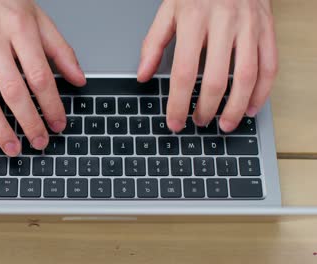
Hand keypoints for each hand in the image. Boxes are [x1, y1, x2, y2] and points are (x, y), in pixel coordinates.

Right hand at [0, 0, 85, 155]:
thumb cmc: (7, 6)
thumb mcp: (41, 21)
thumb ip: (62, 51)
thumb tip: (79, 80)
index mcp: (19, 30)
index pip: (39, 75)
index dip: (51, 104)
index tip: (59, 123)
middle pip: (12, 90)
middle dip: (28, 122)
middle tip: (39, 142)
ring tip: (13, 148)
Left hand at [138, 0, 277, 131]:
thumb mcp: (169, 10)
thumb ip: (153, 43)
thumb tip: (143, 74)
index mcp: (194, 20)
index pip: (184, 72)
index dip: (178, 103)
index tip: (174, 122)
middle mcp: (224, 23)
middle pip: (216, 79)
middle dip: (206, 109)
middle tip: (199, 122)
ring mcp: (249, 26)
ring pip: (247, 76)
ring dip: (237, 107)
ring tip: (225, 124)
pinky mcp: (267, 28)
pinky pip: (270, 65)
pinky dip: (263, 92)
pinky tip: (252, 107)